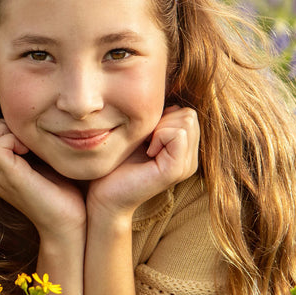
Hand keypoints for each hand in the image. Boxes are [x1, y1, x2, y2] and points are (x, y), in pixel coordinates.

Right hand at [0, 119, 86, 238]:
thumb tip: (28, 115)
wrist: (67, 223)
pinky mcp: (9, 178)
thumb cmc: (60, 190)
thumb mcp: (38, 159)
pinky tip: (29, 152)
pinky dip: (12, 140)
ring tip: (26, 146)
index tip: (23, 138)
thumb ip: (26, 143)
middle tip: (24, 140)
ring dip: (5, 131)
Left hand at [87, 106, 199, 220]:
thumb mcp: (141, 135)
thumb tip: (168, 99)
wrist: (105, 195)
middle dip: (163, 120)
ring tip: (146, 147)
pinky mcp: (175, 170)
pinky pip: (177, 133)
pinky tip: (146, 151)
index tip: (145, 137)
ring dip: (159, 127)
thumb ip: (159, 120)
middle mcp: (190, 160)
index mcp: (185, 152)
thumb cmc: (117, 164)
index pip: (188, 113)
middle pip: (189, 114)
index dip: (164, 117)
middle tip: (145, 142)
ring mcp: (186, 166)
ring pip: (185, 121)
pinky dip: (158, 135)